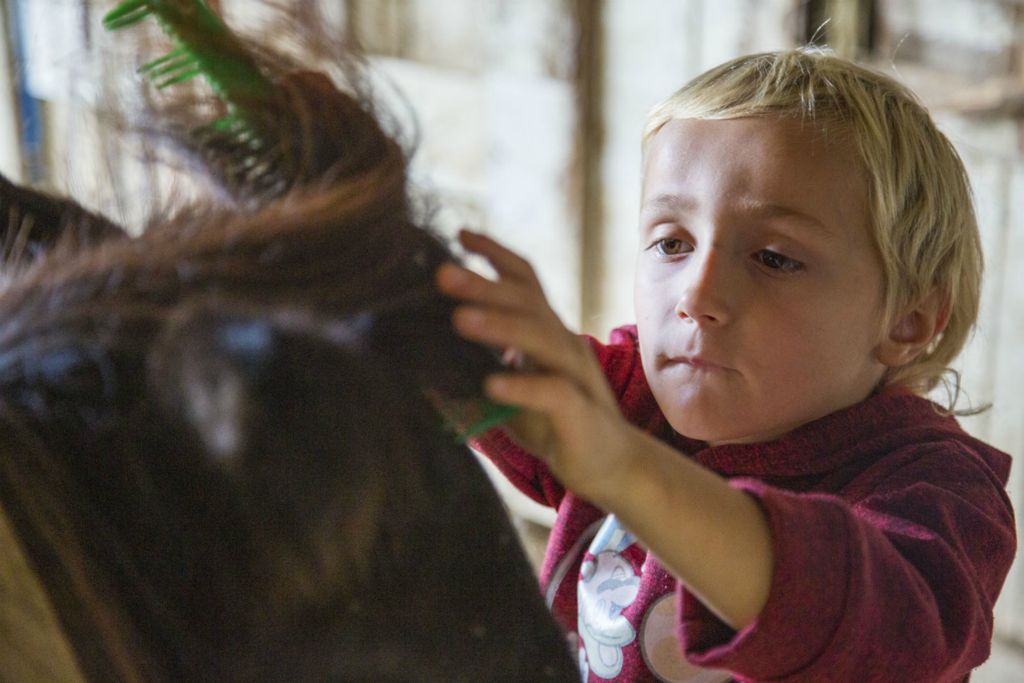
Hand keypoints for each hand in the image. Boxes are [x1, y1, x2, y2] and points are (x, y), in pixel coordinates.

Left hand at [436, 230, 638, 504]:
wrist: (612, 467)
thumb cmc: (555, 425)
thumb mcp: (511, 390)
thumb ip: (477, 370)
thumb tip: (421, 358)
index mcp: (546, 332)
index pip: (526, 281)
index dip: (496, 255)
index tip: (460, 235)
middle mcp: (563, 344)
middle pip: (527, 303)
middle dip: (485, 285)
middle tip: (443, 274)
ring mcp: (575, 375)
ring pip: (542, 339)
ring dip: (500, 326)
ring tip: (459, 320)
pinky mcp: (581, 412)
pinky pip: (554, 392)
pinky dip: (523, 386)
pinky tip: (491, 384)